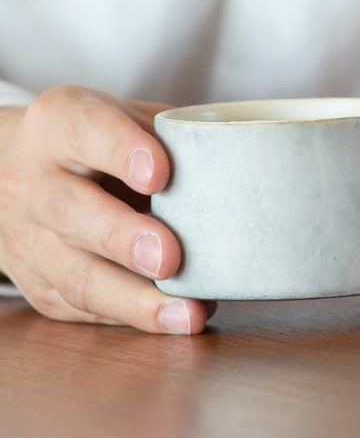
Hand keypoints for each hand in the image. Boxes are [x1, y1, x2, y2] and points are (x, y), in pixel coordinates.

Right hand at [0, 90, 212, 333]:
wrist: (16, 171)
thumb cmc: (98, 141)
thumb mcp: (129, 117)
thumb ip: (178, 136)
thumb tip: (257, 166)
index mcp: (58, 124)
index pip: (84, 131)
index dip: (120, 151)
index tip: (159, 173)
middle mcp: (32, 182)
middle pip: (71, 212)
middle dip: (123, 239)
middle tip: (170, 257)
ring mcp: (28, 239)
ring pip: (75, 276)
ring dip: (135, 301)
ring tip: (187, 313)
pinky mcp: (39, 284)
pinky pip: (82, 308)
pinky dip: (132, 317)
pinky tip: (172, 320)